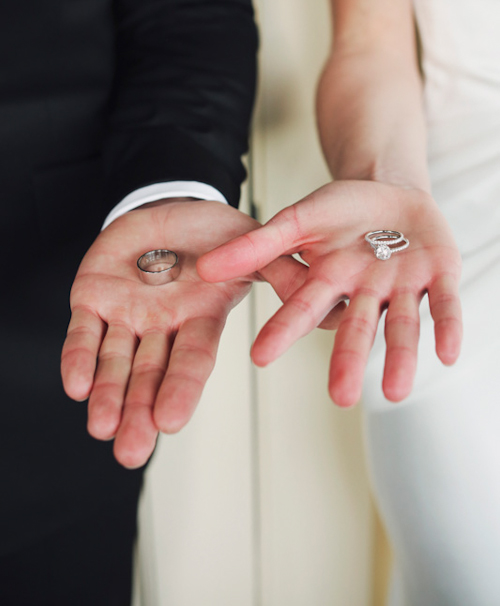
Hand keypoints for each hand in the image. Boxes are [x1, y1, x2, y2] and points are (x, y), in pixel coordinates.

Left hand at [61, 199, 301, 467]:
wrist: (168, 204)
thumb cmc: (212, 230)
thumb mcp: (252, 244)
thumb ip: (282, 272)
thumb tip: (333, 307)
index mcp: (200, 319)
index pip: (192, 360)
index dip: (181, 389)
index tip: (171, 421)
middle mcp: (163, 326)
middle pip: (150, 375)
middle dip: (139, 412)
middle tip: (132, 451)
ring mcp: (127, 314)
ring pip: (114, 362)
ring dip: (107, 395)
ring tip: (102, 428)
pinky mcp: (93, 297)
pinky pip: (83, 332)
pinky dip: (77, 358)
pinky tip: (77, 386)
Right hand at [198, 181, 462, 406]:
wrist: (389, 189)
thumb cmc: (340, 209)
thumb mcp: (298, 220)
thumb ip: (259, 245)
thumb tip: (205, 269)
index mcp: (329, 280)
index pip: (303, 308)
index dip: (283, 329)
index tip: (260, 356)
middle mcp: (365, 292)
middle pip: (356, 329)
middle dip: (348, 360)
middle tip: (339, 397)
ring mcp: (403, 286)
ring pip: (402, 326)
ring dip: (400, 357)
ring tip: (394, 393)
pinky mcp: (440, 275)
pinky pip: (445, 304)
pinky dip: (448, 327)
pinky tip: (449, 352)